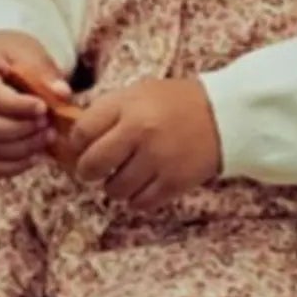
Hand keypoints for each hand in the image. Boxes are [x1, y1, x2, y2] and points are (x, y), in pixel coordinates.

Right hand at [0, 32, 71, 179]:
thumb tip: (62, 94)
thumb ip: (45, 72)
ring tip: (48, 137)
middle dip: (21, 131)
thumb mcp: (27, 51)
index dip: (19, 106)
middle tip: (48, 126)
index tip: (44, 108)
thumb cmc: (11, 55)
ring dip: (23, 149)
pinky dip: (15, 166)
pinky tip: (36, 156)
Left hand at [67, 78, 222, 210]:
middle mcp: (140, 133)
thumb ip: (107, 113)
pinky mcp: (174, 182)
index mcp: (128, 107)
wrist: (224, 115)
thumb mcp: (138, 94)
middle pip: (92, 166)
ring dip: (115, 186)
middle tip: (96, 169)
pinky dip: (137, 198)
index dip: (76, 144)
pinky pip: (140, 203)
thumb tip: (73, 139)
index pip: (81, 133)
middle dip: (88, 171)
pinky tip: (144, 184)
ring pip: (115, 190)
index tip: (83, 147)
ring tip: (127, 174)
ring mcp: (158, 160)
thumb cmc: (174, 103)